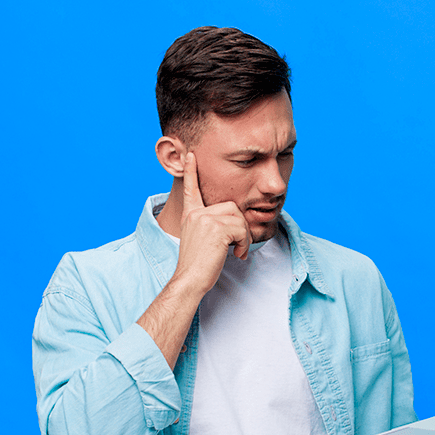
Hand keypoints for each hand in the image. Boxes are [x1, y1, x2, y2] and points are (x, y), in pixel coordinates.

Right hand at [171, 151, 252, 294]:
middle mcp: (196, 213)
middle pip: (231, 206)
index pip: (190, 189)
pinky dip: (245, 244)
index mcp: (191, 214)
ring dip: (244, 236)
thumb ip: (211, 225)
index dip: (191, 172)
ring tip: (236, 251)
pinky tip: (237, 255)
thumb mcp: (201, 239)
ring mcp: (205, 219)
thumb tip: (234, 222)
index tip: (191, 156)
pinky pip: (242, 229)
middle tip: (237, 246)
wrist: (190, 279)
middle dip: (240, 227)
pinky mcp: (216, 228)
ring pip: (239, 217)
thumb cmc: (198, 266)